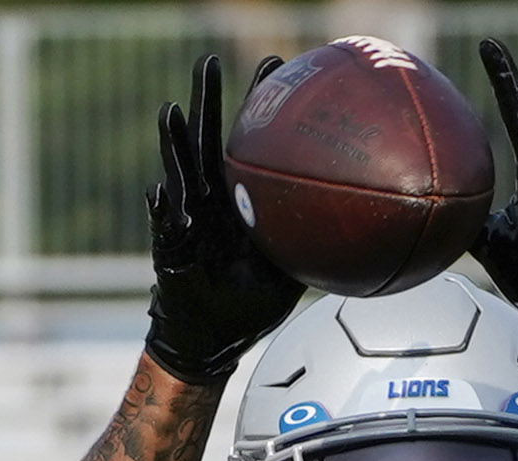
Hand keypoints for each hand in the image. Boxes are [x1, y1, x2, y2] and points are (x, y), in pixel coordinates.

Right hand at [142, 54, 306, 384]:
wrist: (213, 341)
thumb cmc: (248, 307)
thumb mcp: (291, 272)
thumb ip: (313, 246)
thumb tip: (359, 232)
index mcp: (236, 202)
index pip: (247, 146)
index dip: (257, 109)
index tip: (274, 69)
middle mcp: (208, 203)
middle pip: (207, 142)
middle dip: (207, 103)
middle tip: (207, 63)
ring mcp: (186, 222)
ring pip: (179, 173)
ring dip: (173, 143)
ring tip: (170, 111)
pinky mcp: (169, 250)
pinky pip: (165, 228)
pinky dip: (161, 210)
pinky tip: (158, 192)